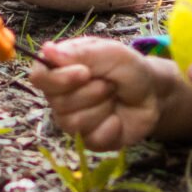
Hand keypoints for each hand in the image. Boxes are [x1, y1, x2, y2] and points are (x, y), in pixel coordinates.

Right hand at [29, 38, 184, 150]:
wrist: (152, 93)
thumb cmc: (128, 68)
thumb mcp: (110, 52)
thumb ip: (80, 53)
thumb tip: (47, 51)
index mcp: (60, 69)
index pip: (39, 77)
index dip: (58, 79)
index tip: (84, 73)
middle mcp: (60, 96)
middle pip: (57, 102)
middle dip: (91, 92)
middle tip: (110, 84)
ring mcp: (72, 120)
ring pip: (74, 122)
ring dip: (102, 107)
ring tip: (113, 98)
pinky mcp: (88, 140)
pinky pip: (91, 138)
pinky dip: (111, 126)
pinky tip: (117, 118)